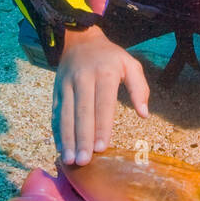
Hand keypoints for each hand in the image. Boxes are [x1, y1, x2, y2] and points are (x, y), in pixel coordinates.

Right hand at [52, 27, 149, 165]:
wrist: (80, 40)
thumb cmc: (110, 57)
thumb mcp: (130, 64)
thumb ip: (140, 88)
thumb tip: (144, 114)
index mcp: (104, 73)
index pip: (103, 104)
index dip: (101, 127)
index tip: (101, 148)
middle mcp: (82, 78)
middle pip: (82, 112)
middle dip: (82, 138)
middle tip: (84, 161)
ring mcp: (66, 84)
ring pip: (65, 115)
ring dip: (67, 139)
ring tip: (70, 160)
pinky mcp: (56, 90)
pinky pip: (55, 113)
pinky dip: (57, 131)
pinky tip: (60, 148)